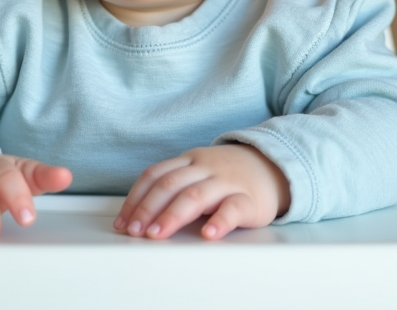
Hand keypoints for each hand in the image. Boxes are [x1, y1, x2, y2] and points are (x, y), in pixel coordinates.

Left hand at [113, 144, 290, 240]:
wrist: (272, 167)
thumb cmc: (227, 176)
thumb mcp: (197, 172)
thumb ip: (173, 186)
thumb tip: (136, 215)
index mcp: (189, 161)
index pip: (155, 175)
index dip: (136, 198)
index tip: (123, 221)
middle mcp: (206, 168)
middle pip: (171, 184)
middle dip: (149, 208)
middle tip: (136, 230)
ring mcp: (227, 181)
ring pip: (197, 195)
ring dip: (173, 215)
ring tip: (159, 234)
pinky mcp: (249, 199)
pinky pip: (233, 209)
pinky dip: (219, 222)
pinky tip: (208, 235)